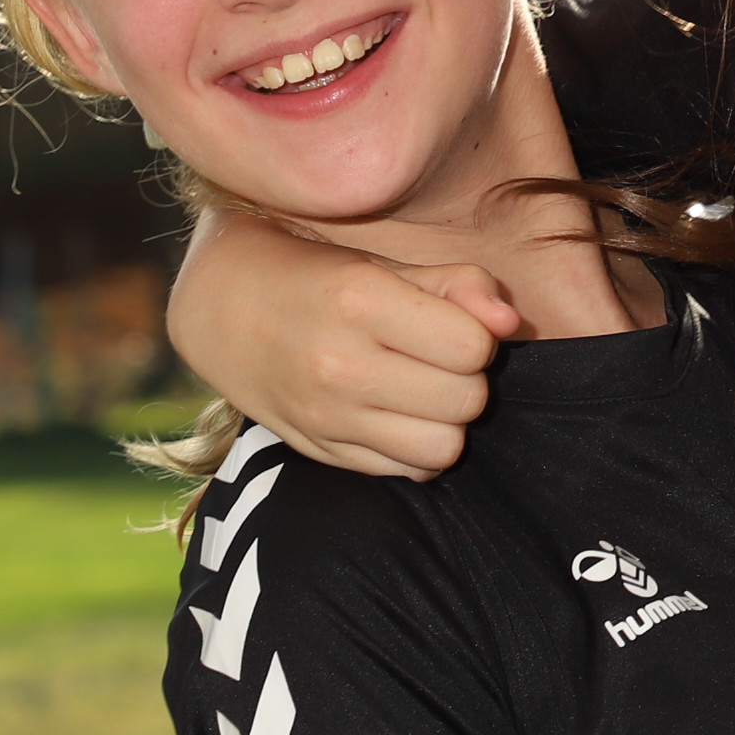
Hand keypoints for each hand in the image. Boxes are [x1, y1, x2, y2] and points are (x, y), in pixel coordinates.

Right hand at [166, 207, 513, 480]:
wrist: (223, 308)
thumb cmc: (320, 277)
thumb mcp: (385, 262)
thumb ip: (458, 285)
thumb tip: (511, 324)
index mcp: (359, 302)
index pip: (473, 347)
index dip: (476, 335)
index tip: (450, 324)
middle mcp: (339, 365)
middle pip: (466, 401)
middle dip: (467, 378)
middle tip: (438, 357)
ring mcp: (326, 416)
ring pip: (444, 449)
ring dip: (447, 420)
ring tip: (423, 389)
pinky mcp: (320, 451)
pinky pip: (407, 472)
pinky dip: (416, 448)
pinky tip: (397, 414)